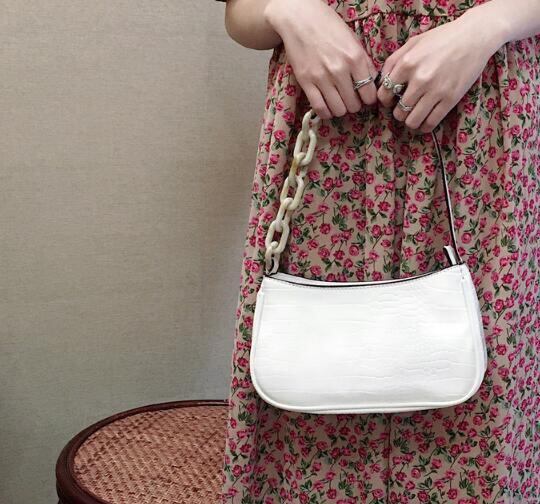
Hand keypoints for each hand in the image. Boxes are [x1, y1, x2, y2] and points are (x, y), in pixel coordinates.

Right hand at [264, 0, 377, 119]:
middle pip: (354, 105)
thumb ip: (364, 62)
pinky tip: (327, 109)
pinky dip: (326, 113)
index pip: (369, 93)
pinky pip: (319, 108)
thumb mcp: (353, 40)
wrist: (300, 19)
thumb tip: (372, 82)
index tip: (364, 97)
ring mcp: (322, 78)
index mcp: (355, 58)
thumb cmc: (328, 26)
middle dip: (354, 105)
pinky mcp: (306, 83)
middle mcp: (340, 71)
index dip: (368, 99)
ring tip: (338, 103)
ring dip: (340, 110)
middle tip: (350, 99)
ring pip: (338, 110)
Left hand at [376, 11, 504, 132]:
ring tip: (414, 115)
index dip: (385, 101)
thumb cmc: (441, 39)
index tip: (391, 100)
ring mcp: (435, 91)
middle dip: (399, 112)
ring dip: (410, 121)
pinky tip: (424, 123)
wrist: (474, 36)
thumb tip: (381, 82)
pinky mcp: (450, 99)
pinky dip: (424, 127)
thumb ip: (394, 61)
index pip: (384, 94)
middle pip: (398, 111)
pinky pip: (430, 123)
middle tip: (405, 108)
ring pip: (412, 121)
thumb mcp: (412, 43)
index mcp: (406, 64)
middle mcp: (419, 79)